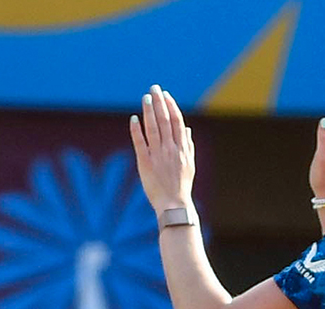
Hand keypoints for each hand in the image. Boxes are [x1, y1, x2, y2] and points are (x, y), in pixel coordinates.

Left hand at [130, 85, 195, 213]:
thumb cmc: (181, 185)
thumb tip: (186, 129)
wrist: (174, 205)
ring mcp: (158, 156)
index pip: (177, 121)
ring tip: (145, 97)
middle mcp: (171, 149)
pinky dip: (137, 130)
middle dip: (159, 102)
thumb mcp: (189, 164)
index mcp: (182, 148)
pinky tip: (134, 118)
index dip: (171, 106)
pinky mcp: (145, 163)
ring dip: (149, 111)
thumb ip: (188, 145)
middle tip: (154, 88)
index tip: (166, 94)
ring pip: (153, 128)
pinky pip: (140, 143)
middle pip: (165, 120)